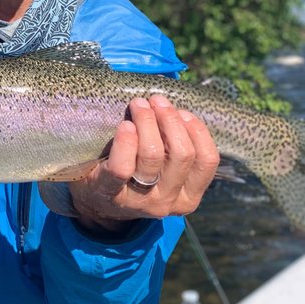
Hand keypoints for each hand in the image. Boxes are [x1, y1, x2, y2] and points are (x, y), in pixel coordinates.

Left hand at [68, 95, 218, 231]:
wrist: (97, 200)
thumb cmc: (137, 172)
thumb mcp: (165, 168)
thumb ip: (176, 144)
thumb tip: (175, 104)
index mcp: (188, 196)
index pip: (207, 161)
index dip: (197, 130)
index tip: (183, 112)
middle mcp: (167, 202)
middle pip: (181, 154)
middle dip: (170, 119)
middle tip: (156, 101)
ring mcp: (139, 201)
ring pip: (153, 155)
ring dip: (147, 121)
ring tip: (139, 105)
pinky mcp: (111, 193)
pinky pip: (122, 167)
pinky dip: (126, 141)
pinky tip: (125, 125)